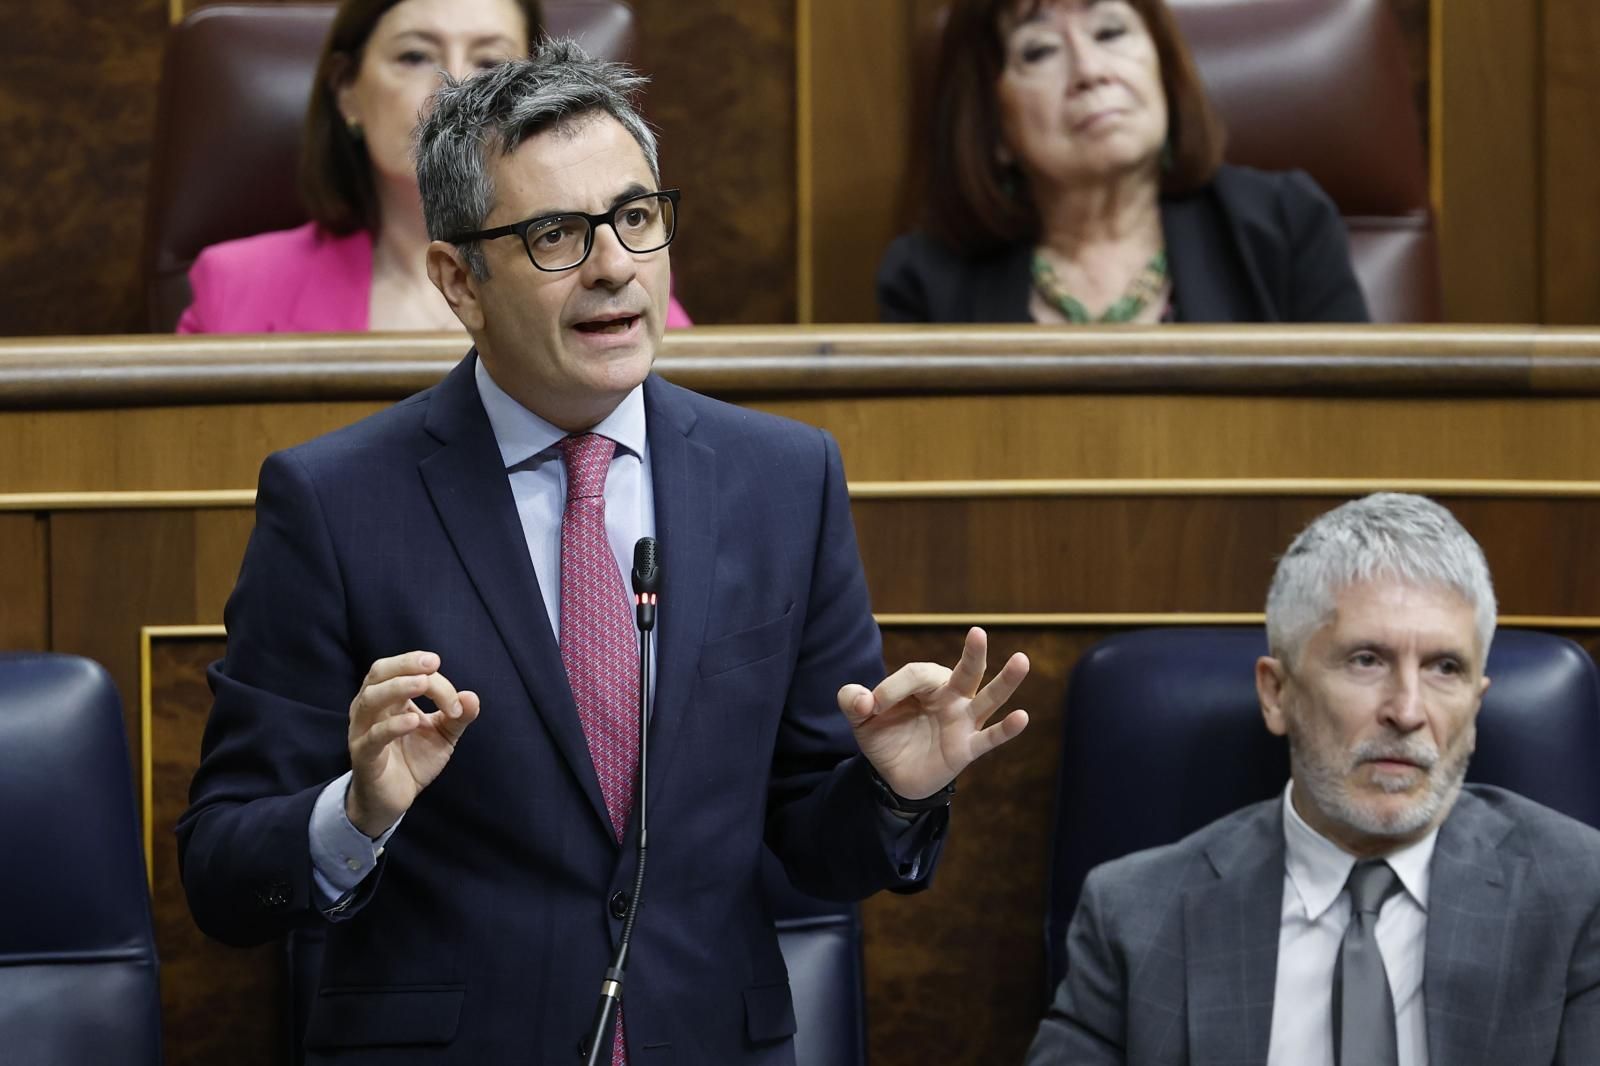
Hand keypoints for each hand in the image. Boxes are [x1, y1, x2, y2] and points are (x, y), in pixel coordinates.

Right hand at [346, 651, 479, 837]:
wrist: (395, 798)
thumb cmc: (414, 759)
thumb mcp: (443, 734)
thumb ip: (458, 715)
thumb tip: (471, 696)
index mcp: (389, 698)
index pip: (406, 673)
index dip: (433, 678)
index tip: (457, 699)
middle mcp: (372, 709)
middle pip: (379, 674)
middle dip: (405, 664)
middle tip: (432, 663)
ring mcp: (364, 731)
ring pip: (370, 700)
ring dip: (398, 687)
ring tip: (423, 683)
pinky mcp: (364, 756)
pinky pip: (374, 737)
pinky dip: (392, 726)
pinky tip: (413, 721)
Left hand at [837, 627, 1028, 799]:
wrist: (893, 775)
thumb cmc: (885, 736)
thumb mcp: (860, 718)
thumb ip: (853, 701)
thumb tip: (864, 700)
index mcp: (926, 683)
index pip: (916, 675)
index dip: (892, 688)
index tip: (871, 707)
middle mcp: (950, 696)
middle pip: (966, 671)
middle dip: (973, 653)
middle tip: (978, 632)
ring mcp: (962, 721)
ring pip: (988, 698)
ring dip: (1005, 681)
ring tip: (1022, 660)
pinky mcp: (967, 748)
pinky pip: (990, 737)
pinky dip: (1006, 729)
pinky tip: (1022, 717)